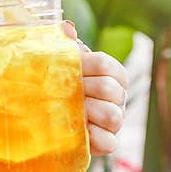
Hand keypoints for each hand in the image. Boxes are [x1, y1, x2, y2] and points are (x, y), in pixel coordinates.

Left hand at [62, 21, 128, 155]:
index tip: (67, 69)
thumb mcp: (63, 62)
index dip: (84, 65)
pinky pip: (109, 142)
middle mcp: (119, 96)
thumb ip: (65, 44)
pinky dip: (92, 137)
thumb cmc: (63, 83)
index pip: (106, 64)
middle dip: (84, 90)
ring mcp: (116, 120)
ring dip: (89, 113)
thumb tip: (67, 28)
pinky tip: (78, 130)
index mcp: (113, 74)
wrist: (51, 115)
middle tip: (64, 92)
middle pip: (109, 89)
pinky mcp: (108, 142)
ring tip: (72, 111)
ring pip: (113, 116)